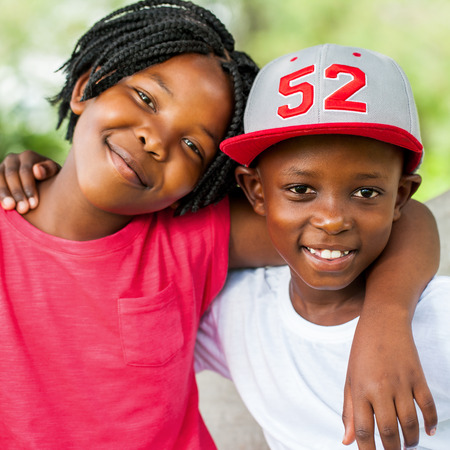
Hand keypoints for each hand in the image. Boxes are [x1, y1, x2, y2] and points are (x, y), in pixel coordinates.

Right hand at [0, 151, 59, 213]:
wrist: (43, 181)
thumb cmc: (51, 178)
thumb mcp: (55, 173)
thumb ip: (49, 170)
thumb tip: (37, 171)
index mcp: (28, 156)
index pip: (26, 171)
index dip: (29, 188)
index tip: (34, 204)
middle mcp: (12, 158)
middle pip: (11, 175)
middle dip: (17, 193)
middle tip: (23, 209)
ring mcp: (2, 166)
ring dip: (4, 194)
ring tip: (10, 207)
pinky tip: (3, 205)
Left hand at [342, 312, 436, 448]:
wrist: (383, 321)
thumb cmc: (362, 351)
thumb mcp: (349, 378)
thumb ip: (348, 410)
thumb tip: (346, 441)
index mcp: (359, 388)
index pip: (364, 430)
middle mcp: (380, 387)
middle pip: (388, 431)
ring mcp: (401, 382)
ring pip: (410, 423)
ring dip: (410, 441)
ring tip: (407, 446)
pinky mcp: (417, 376)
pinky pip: (428, 406)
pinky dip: (431, 422)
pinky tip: (428, 431)